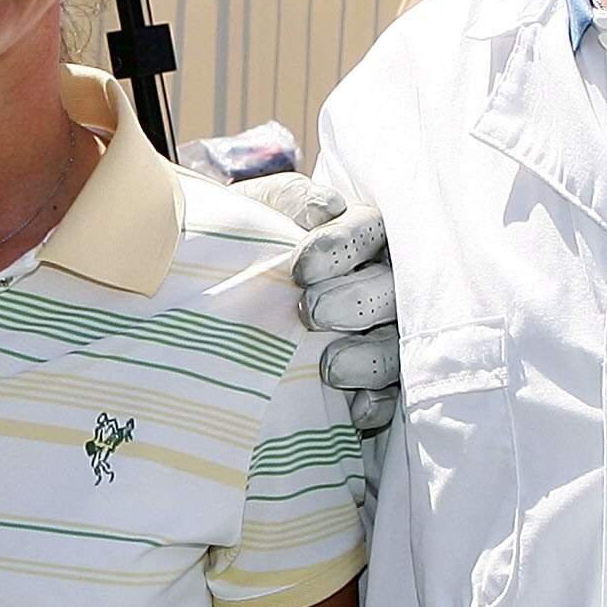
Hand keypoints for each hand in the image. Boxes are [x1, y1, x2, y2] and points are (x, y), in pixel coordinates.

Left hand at [245, 175, 399, 493]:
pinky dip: (378, 402)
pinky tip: (355, 407)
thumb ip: (290, 200)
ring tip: (330, 367)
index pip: (370, 231)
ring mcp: (383, 334)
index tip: (301, 268)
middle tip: (312, 313)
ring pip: (396, 345)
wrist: (210, 287)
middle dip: (356, 302)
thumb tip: (323, 210)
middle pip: (391, 291)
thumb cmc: (245, 239)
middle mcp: (381, 282)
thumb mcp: (259, 209)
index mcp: (361, 233)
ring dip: (369, 357)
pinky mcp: (375, 382)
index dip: (344, 248)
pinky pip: (393, 395)